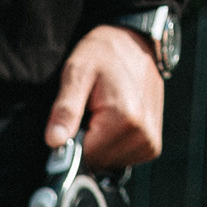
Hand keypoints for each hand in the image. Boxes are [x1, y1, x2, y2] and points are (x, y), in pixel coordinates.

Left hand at [46, 24, 165, 170]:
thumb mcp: (78, 72)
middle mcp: (142, 135)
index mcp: (124, 119)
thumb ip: (65, 108)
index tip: (77, 119)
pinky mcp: (151, 146)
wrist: (134, 42)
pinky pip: (122, 159)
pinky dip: (113, 144)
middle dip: (89, 141)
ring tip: (106, 112)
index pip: (85, 158)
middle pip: (98, 163)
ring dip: (101, 143)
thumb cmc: (104, 53)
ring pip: (109, 163)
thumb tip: (55, 141)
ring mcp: (149, 143)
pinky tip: (116, 120)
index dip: (74, 142)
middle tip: (93, 111)